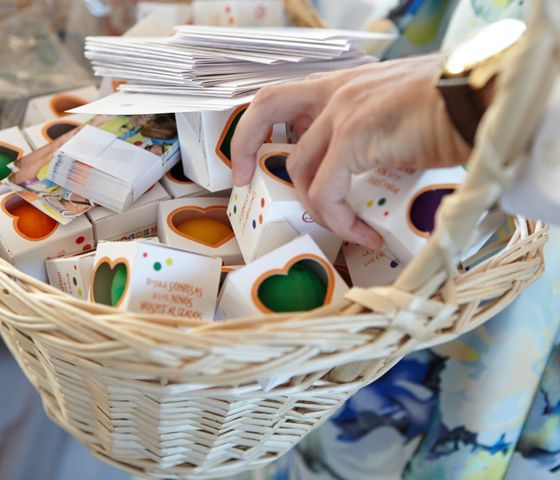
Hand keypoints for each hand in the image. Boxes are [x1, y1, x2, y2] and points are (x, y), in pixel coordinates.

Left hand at [231, 54, 470, 249]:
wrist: (484, 99)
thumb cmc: (451, 108)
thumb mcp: (397, 113)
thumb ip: (368, 134)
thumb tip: (363, 170)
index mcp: (344, 83)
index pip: (283, 95)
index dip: (256, 125)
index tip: (250, 157)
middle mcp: (337, 91)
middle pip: (266, 106)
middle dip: (243, 145)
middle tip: (243, 181)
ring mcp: (344, 112)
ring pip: (301, 167)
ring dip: (320, 208)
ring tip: (350, 229)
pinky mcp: (356, 137)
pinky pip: (328, 191)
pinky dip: (340, 219)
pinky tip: (365, 233)